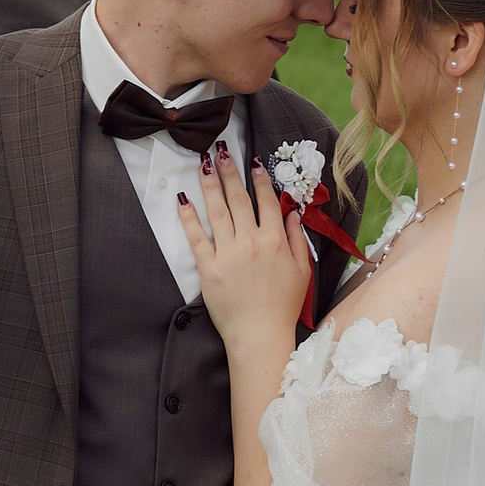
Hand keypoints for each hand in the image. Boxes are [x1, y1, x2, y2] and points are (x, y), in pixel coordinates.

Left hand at [181, 149, 311, 363]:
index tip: (252, 162)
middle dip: (230, 172)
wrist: (260, 335)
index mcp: (274, 241)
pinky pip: (196, 237)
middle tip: (222, 150)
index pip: (266, 202)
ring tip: (203, 164)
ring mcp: (228, 253)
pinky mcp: (208, 268)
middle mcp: (251, 241)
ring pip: (217, 211)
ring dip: (210, 184)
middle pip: (238, 199)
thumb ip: (295, 239)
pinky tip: (183, 199)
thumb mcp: (301, 271)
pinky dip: (189, 217)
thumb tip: (291, 212)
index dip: (259, 180)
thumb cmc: (283, 306)